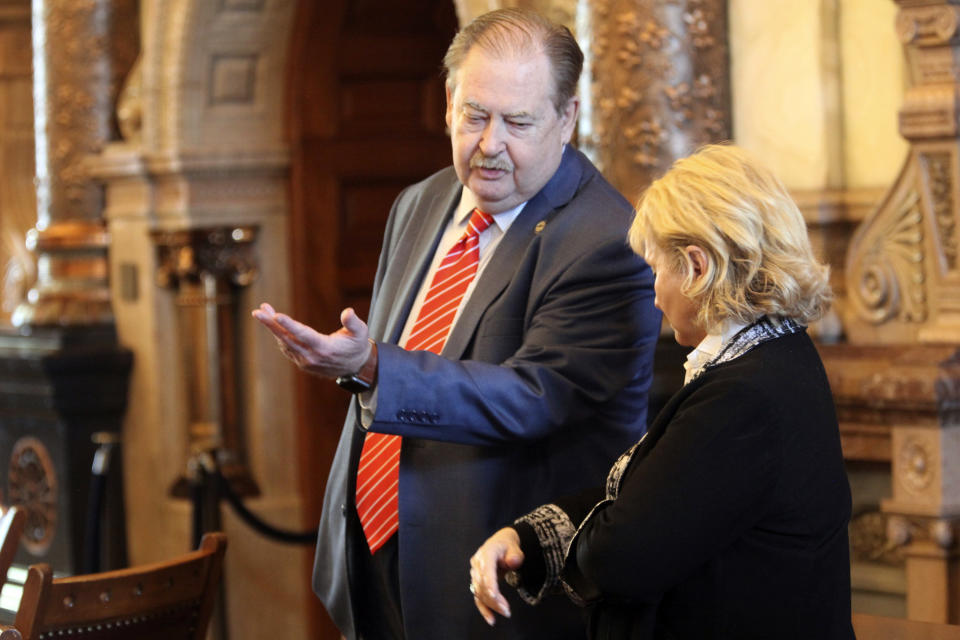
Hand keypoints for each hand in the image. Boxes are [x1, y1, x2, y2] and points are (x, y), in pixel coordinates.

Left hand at [251, 303, 371, 378]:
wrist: (355, 367)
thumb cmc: (357, 345)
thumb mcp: (361, 333)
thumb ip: (353, 322)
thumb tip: (347, 312)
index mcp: (325, 348)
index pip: (303, 335)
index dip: (289, 325)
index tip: (276, 315)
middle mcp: (312, 357)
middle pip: (287, 338)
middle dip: (271, 324)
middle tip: (257, 312)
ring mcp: (305, 361)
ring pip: (284, 342)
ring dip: (272, 327)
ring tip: (262, 310)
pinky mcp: (302, 362)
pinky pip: (286, 348)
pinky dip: (278, 335)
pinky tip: (272, 323)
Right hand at [469, 527, 523, 625]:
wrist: (502, 544)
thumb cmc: (509, 547)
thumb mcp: (515, 547)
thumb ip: (515, 555)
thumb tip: (513, 562)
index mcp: (487, 552)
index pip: (486, 568)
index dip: (489, 582)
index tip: (495, 596)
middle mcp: (477, 562)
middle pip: (483, 584)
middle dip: (494, 599)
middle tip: (507, 611)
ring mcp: (475, 573)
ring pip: (480, 592)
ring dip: (492, 605)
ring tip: (506, 612)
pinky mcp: (476, 582)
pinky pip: (478, 597)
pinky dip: (484, 609)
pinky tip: (491, 620)